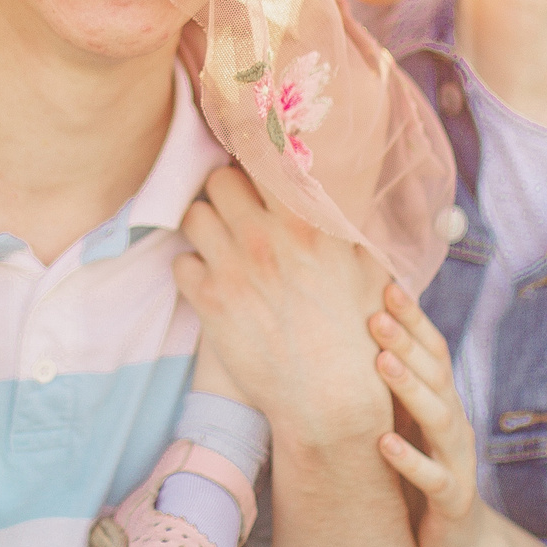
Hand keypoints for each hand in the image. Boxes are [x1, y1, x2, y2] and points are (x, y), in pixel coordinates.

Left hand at [175, 165, 391, 447]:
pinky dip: (193, 269)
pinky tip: (213, 279)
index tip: (251, 146)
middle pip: (218, 179)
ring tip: (223, 243)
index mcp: (305, 221)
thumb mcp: (367, 269)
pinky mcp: (208, 302)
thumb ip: (347, 224)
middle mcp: (263, 237)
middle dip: (227, 190)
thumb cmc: (357, 334)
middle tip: (238, 208)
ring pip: (193, 216)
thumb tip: (339, 191)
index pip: (264, 155)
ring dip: (206, 225)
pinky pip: (180, 263)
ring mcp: (231, 268)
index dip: (254, 148)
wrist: (328, 400)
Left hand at [371, 283, 492, 546]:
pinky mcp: (453, 500)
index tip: (386, 285)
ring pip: (438, 419)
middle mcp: (454, 425)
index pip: (432, 351)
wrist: (460, 545)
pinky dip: (409, 461)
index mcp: (442, 403)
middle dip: (407, 343)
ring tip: (382, 362)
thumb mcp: (409, 427)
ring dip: (410, 389)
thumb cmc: (424, 476)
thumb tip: (356, 337)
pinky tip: (384, 444)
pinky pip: (433, 478)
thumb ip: (395, 389)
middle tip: (377, 313)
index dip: (413, 319)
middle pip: (435, 375)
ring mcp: (457, 461)